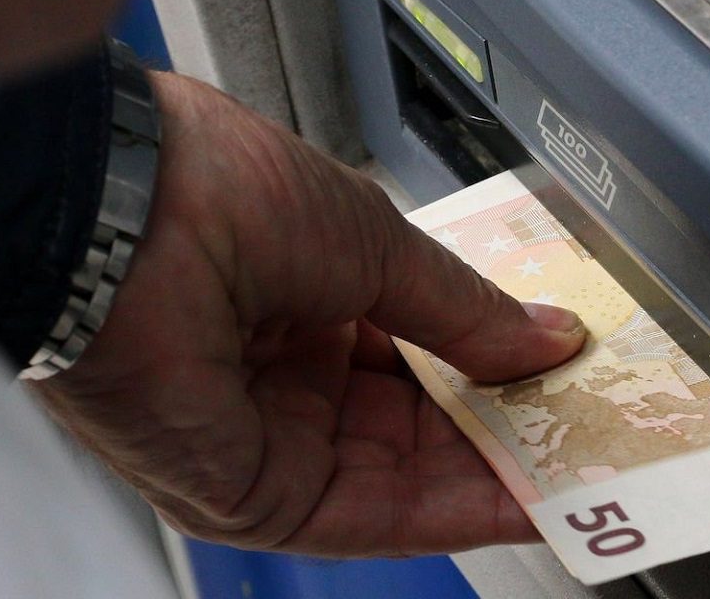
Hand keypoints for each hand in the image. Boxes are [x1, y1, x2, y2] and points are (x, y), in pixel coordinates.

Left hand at [35, 72, 586, 555]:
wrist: (121, 213)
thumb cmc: (224, 193)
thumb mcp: (378, 243)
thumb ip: (466, 310)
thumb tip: (546, 338)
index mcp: (309, 295)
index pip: (421, 348)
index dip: (495, 361)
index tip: (561, 367)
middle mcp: (288, 371)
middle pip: (421, 420)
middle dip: (508, 425)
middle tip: (589, 426)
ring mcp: (271, 436)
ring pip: (407, 476)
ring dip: (499, 473)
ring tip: (581, 463)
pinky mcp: (255, 496)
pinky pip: (375, 517)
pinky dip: (457, 510)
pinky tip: (524, 495)